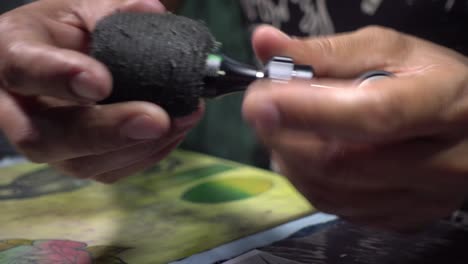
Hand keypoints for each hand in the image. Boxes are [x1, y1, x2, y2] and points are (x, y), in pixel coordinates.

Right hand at [0, 0, 202, 182]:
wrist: (77, 53)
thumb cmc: (77, 28)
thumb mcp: (89, 6)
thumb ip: (115, 9)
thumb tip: (152, 11)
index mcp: (12, 53)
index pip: (23, 68)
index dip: (59, 78)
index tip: (101, 83)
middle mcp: (19, 107)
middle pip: (44, 137)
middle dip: (104, 133)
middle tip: (156, 120)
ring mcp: (48, 140)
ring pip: (80, 164)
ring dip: (138, 147)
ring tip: (181, 119)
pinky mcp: (76, 160)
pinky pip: (109, 172)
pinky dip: (147, 154)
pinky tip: (174, 132)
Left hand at [243, 25, 467, 230]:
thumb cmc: (431, 81)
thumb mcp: (387, 50)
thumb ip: (324, 51)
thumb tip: (266, 44)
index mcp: (443, 105)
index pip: (370, 114)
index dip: (307, 109)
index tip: (259, 99)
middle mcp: (439, 163)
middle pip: (340, 161)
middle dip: (283, 134)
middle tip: (262, 108)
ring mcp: (420, 200)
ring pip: (330, 192)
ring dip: (288, 158)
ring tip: (283, 127)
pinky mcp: (403, 219)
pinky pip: (336, 209)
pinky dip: (305, 180)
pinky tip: (304, 155)